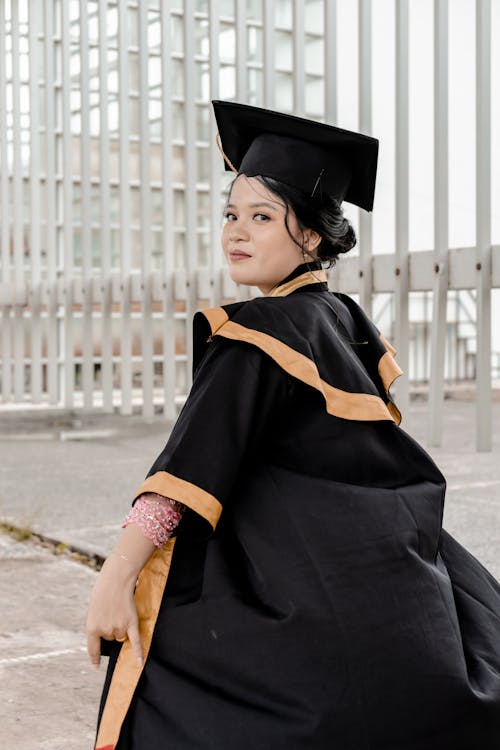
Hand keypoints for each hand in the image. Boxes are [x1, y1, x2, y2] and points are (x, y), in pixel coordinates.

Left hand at [86, 554, 142, 668]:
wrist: (116, 580)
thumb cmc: (102, 593)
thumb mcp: (93, 611)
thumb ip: (97, 626)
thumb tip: (108, 637)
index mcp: (91, 628)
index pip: (93, 649)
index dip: (94, 658)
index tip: (96, 666)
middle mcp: (105, 631)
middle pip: (111, 639)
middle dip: (111, 628)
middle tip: (111, 612)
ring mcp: (119, 627)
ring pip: (122, 636)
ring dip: (122, 628)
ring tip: (120, 611)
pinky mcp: (132, 623)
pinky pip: (136, 642)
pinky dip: (138, 653)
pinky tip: (140, 663)